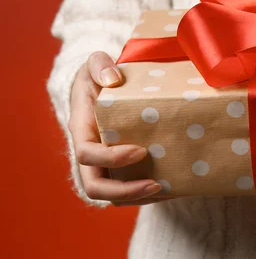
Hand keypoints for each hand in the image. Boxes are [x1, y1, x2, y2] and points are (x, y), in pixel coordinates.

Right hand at [69, 51, 164, 205]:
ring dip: (137, 197)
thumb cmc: (99, 75)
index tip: (140, 150)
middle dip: (124, 191)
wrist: (101, 86)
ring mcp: (102, 163)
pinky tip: (171, 187)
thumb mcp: (95, 62)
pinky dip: (145, 193)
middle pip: (95, 186)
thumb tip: (112, 78)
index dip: (111, 158)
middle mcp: (89, 151)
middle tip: (156, 184)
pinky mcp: (118, 167)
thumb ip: (100, 65)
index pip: (87, 153)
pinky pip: (126, 189)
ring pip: (111, 194)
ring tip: (167, 190)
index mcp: (81, 128)